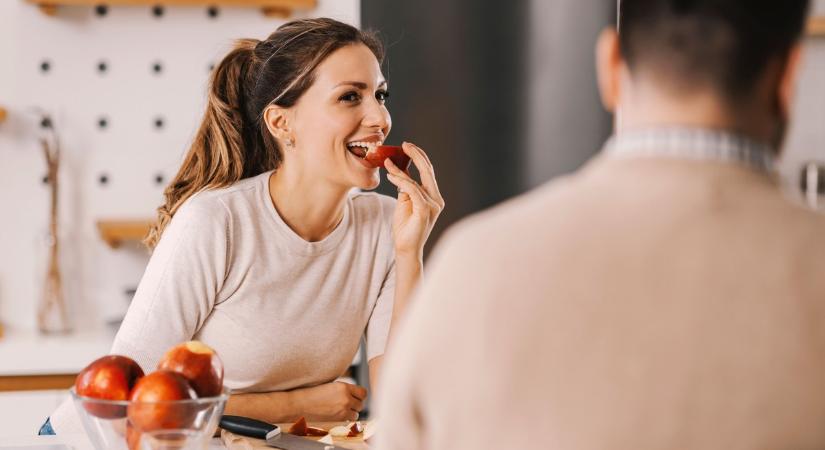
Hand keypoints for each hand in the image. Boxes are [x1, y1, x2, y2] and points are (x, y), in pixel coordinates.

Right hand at [292, 381, 366, 420]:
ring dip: (351, 412)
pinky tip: (337, 415)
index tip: (356, 396)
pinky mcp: (337, 420)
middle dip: (355, 404)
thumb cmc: (311, 393)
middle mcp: (345, 398)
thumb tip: (354, 393)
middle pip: (361, 404)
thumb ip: (343, 389)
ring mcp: (342, 410)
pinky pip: (348, 421)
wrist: (299, 404)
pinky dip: (345, 419)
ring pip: (356, 414)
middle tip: (347, 403)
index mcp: (343, 387)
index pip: (363, 392)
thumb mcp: (330, 385)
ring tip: (341, 409)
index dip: (360, 395)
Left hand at [385, 142, 444, 257]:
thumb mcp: (405, 201)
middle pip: (428, 171)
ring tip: (387, 163)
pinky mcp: (425, 211)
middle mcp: (436, 200)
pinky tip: (392, 177)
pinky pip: (412, 191)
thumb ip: (405, 187)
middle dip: (416, 155)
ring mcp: (433, 206)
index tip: (407, 146)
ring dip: (401, 170)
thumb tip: (399, 169)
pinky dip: (402, 182)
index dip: (419, 156)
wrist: (406, 248)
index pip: (428, 171)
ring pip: (417, 181)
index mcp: (434, 196)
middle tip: (404, 144)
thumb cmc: (405, 226)